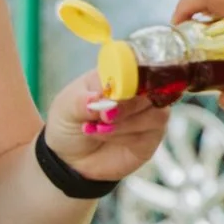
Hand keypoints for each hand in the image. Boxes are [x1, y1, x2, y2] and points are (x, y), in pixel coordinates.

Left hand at [42, 67, 166, 182]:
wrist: (69, 158)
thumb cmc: (68, 123)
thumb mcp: (66, 109)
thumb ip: (81, 101)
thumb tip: (98, 98)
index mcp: (118, 74)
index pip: (138, 65)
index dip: (133, 75)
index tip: (114, 90)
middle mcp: (138, 92)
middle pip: (153, 89)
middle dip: (128, 104)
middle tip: (103, 115)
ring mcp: (147, 116)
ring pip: (157, 114)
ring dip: (125, 123)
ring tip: (97, 128)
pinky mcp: (150, 139)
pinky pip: (150, 135)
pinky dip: (125, 136)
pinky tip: (104, 136)